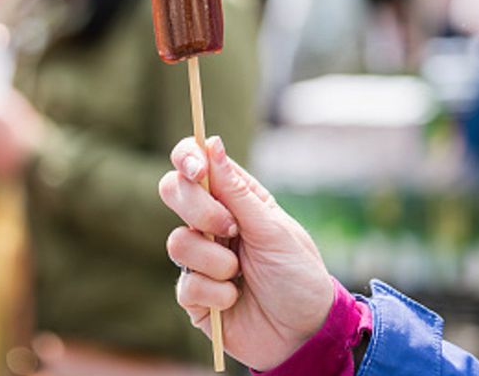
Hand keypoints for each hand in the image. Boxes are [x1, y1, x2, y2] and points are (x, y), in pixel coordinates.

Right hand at [158, 137, 333, 370]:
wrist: (304, 334)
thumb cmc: (297, 276)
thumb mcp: (272, 229)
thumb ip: (237, 191)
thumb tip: (212, 143)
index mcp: (234, 199)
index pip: (195, 164)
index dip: (187, 158)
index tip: (197, 169)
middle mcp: (210, 224)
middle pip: (173, 192)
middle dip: (200, 210)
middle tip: (230, 229)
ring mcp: (198, 258)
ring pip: (177, 241)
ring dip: (215, 261)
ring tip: (240, 275)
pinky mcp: (193, 295)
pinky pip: (186, 283)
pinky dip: (216, 294)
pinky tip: (234, 300)